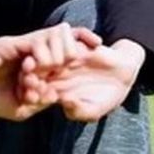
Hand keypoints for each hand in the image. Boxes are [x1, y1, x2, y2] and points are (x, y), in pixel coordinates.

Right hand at [0, 23, 100, 120]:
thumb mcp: (22, 108)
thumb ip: (42, 100)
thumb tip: (60, 96)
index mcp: (36, 66)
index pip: (64, 54)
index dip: (83, 52)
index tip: (102, 55)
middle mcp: (32, 53)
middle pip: (64, 40)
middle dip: (80, 47)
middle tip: (90, 56)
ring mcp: (23, 46)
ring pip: (53, 36)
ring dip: (61, 52)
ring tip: (62, 66)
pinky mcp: (12, 44)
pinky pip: (36, 41)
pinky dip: (45, 51)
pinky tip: (46, 65)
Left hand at [20, 39, 145, 121]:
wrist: (123, 74)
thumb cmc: (106, 97)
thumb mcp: (94, 110)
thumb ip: (79, 111)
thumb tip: (66, 103)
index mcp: (53, 90)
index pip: (36, 92)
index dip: (32, 94)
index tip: (30, 96)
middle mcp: (54, 72)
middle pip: (35, 72)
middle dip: (31, 74)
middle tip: (30, 75)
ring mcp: (63, 57)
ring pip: (47, 55)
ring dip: (45, 58)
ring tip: (49, 64)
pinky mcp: (74, 44)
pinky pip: (64, 41)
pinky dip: (64, 46)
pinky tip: (71, 55)